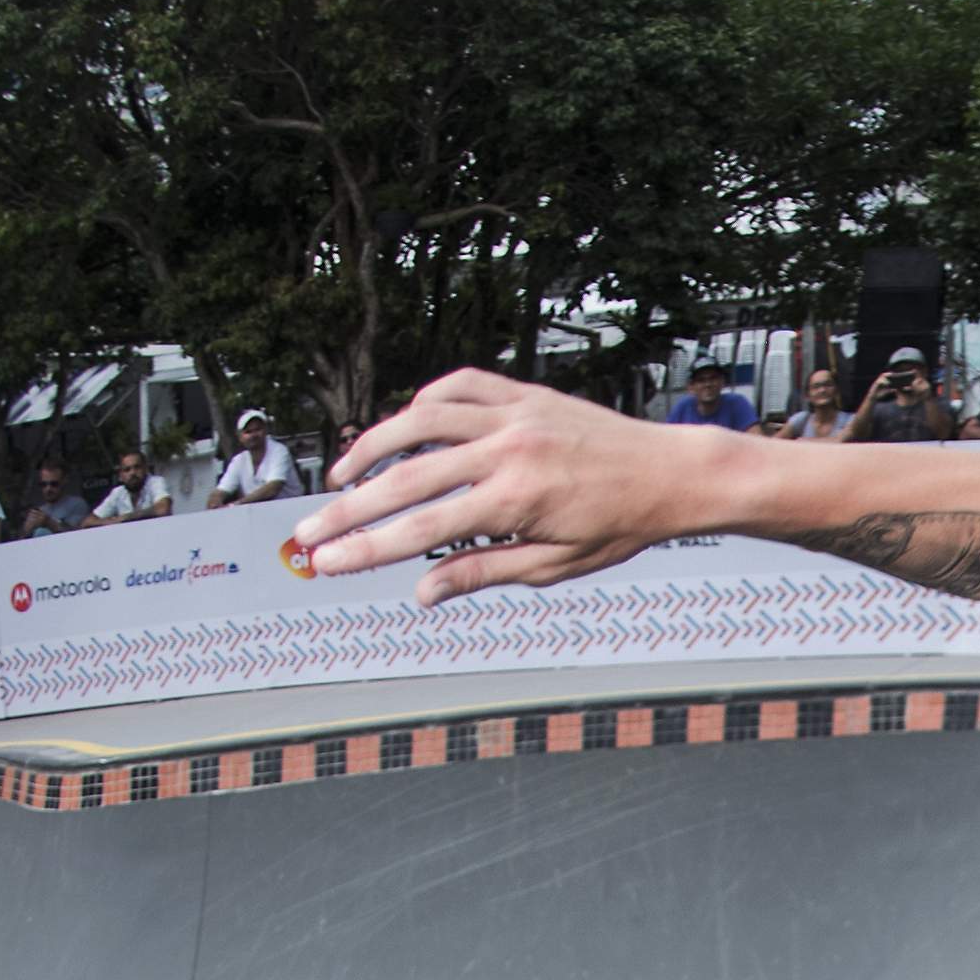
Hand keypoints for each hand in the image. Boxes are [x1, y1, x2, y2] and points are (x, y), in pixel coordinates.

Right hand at [290, 372, 709, 597]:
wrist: (671, 473)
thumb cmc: (620, 525)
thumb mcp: (555, 564)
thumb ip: (484, 571)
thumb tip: (423, 592)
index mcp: (514, 501)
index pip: (420, 529)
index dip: (365, 548)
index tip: (325, 562)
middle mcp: (506, 449)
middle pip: (404, 478)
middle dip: (349, 509)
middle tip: (308, 533)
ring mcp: (512, 413)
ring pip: (419, 421)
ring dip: (372, 448)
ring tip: (342, 478)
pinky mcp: (522, 392)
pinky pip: (457, 388)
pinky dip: (423, 405)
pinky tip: (404, 429)